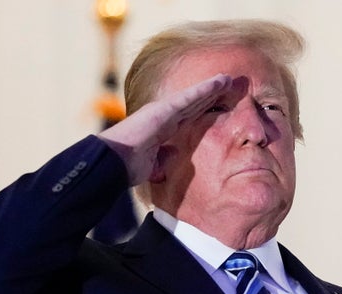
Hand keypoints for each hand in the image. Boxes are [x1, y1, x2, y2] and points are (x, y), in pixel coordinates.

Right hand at [97, 73, 232, 185]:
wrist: (113, 163)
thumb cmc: (127, 165)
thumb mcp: (152, 164)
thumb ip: (164, 157)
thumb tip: (175, 152)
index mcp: (161, 129)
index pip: (188, 117)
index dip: (203, 109)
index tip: (219, 104)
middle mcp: (163, 116)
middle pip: (193, 104)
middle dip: (211, 95)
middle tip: (229, 86)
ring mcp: (163, 111)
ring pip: (194, 97)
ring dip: (212, 87)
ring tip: (228, 79)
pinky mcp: (163, 109)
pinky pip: (189, 97)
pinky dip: (204, 89)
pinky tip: (219, 82)